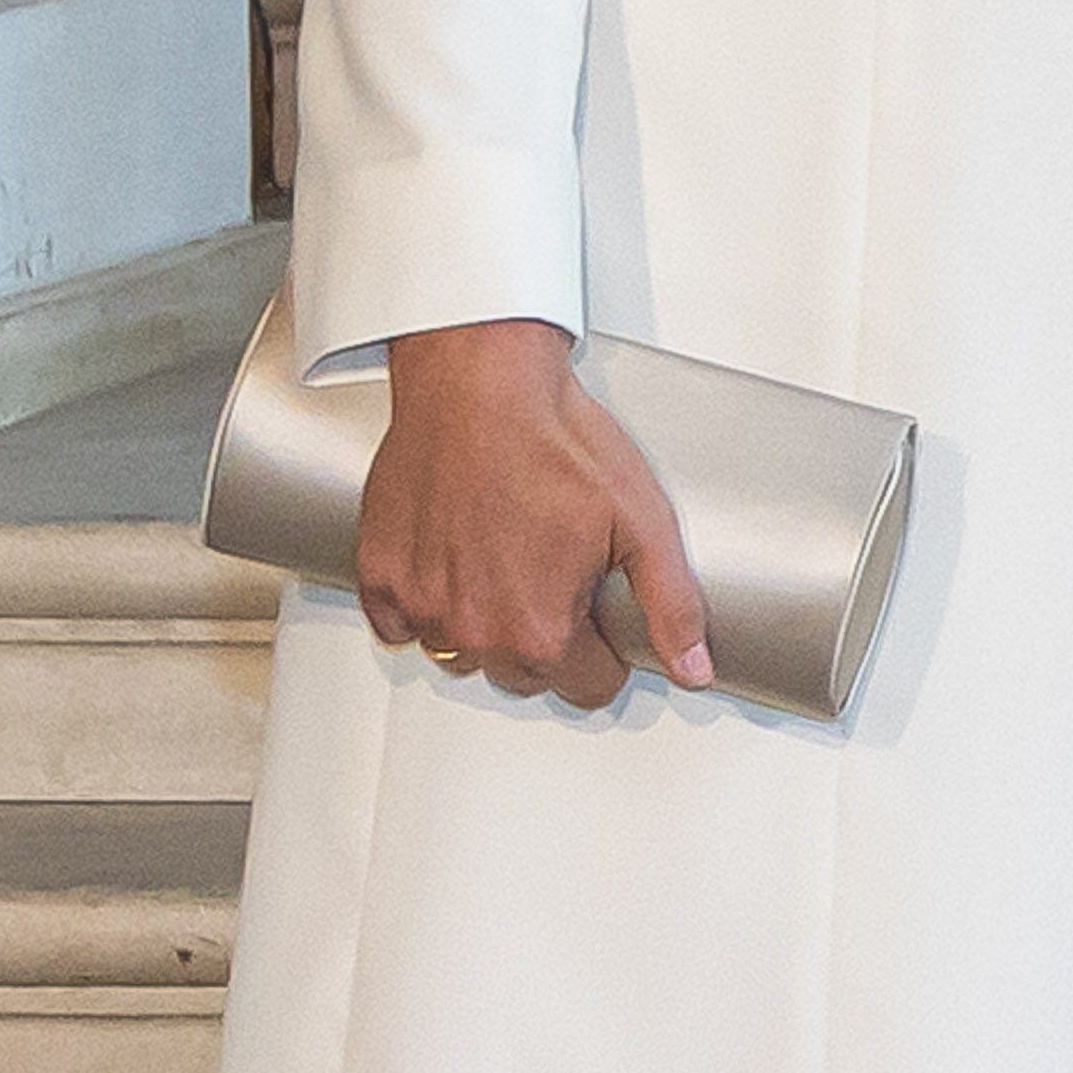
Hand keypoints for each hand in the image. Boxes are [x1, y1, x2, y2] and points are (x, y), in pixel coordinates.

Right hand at [355, 319, 710, 709]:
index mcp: (538, 630)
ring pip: (461, 652)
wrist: (478, 384)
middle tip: (560, 576)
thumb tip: (693, 666)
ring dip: (486, 624)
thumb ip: (670, 604)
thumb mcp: (642, 521)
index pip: (586, 687)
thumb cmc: (554, 441)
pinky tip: (456, 560)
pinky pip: (402, 624)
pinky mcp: (379, 578)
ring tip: (510, 561)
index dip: (606, 652)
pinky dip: (428, 602)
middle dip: (549, 639)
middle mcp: (471, 632)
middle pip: (522, 675)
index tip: (603, 616)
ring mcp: (419, 607)